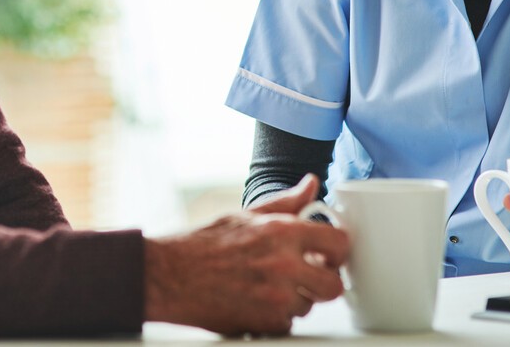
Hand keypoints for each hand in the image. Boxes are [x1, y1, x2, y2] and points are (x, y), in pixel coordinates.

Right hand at [143, 174, 348, 335]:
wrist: (170, 277)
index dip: (336, 250)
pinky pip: (288, 324)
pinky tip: (256, 302)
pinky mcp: (266, 323)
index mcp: (282, 231)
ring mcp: (277, 297)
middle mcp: (284, 264)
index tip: (328, 253)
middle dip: (324, 282)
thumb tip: (310, 185)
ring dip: (295, 300)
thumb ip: (286, 203)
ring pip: (310, 306)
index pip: (339, 243)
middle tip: (308, 277)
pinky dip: (276, 318)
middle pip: (334, 285)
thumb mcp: (246, 215)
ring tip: (268, 287)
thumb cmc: (203, 245)